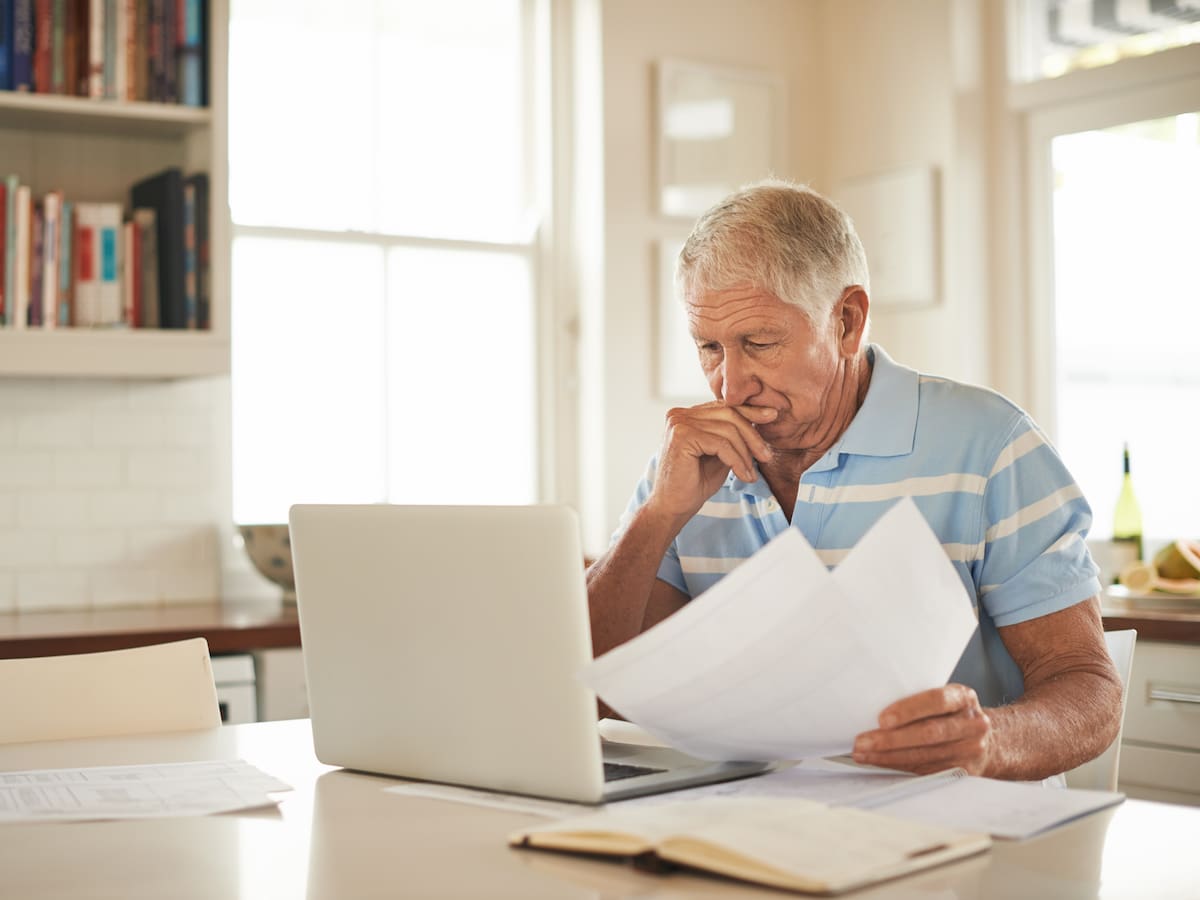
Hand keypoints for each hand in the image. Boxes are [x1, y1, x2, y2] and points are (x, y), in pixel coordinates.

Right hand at [650, 402, 777, 517]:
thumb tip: (760, 419)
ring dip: (745, 453)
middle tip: (766, 456)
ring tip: (752, 473)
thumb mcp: (720, 454)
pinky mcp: (682, 436)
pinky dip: (737, 461)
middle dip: (752, 435)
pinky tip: (743, 476)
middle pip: (728, 413)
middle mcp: (679, 414)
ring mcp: (678, 423)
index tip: (772, 416)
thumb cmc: (694, 484)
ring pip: (727, 429)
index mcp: (687, 415)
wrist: (673, 508)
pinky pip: (721, 444)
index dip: (750, 411)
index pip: (724, 406)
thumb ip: (732, 436)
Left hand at [851, 684, 993, 775]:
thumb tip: (871, 704)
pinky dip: (899, 767)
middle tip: (862, 742)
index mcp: (964, 698)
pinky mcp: (964, 772)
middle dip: (891, 740)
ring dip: (889, 757)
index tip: (882, 719)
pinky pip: (926, 771)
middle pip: (929, 733)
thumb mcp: (946, 697)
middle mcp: (972, 724)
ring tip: (862, 754)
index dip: (908, 710)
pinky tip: (880, 763)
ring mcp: (971, 751)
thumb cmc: (953, 713)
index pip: (937, 701)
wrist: (989, 739)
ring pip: (925, 756)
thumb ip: (920, 699)